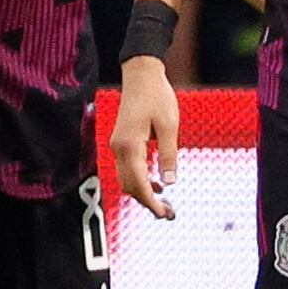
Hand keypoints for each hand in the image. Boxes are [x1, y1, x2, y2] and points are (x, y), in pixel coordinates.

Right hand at [111, 55, 180, 218]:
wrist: (141, 74)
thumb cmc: (157, 96)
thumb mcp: (169, 126)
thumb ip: (168, 155)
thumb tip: (169, 183)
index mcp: (130, 146)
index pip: (138, 184)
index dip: (151, 203)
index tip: (165, 214)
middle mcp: (119, 148)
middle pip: (129, 186)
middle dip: (146, 202)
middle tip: (168, 213)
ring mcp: (117, 145)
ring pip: (126, 179)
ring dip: (142, 193)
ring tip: (164, 203)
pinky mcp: (121, 141)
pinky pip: (127, 168)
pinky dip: (139, 180)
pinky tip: (156, 184)